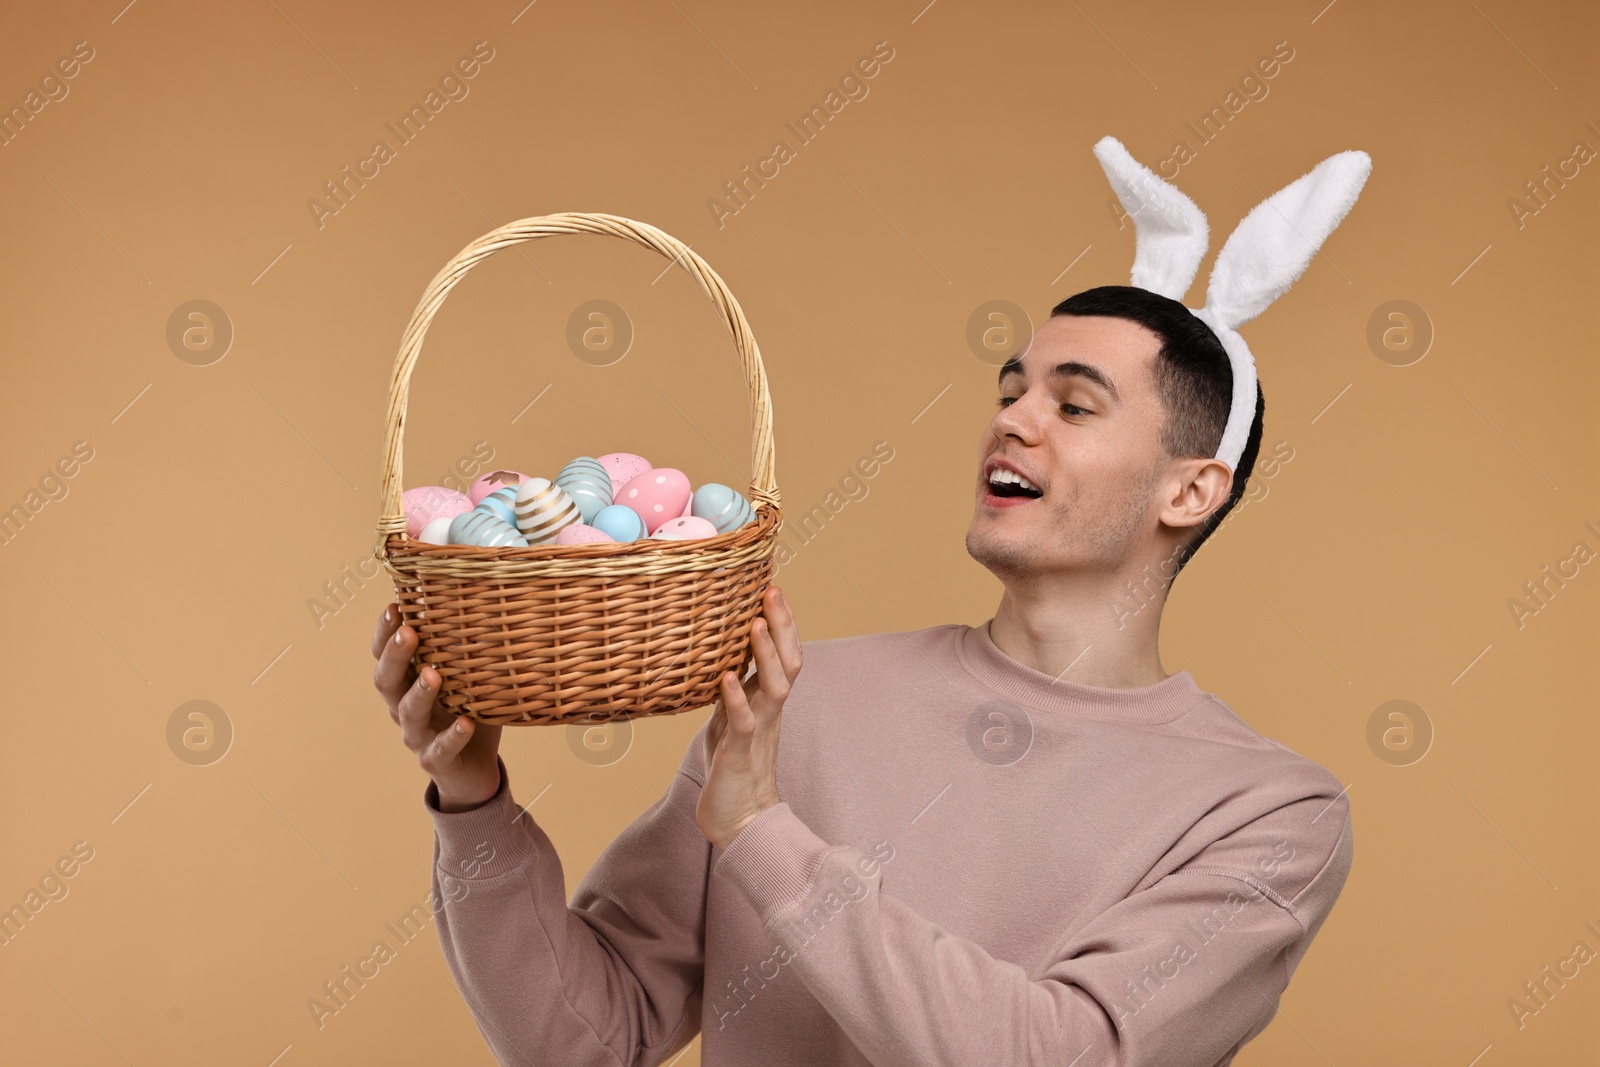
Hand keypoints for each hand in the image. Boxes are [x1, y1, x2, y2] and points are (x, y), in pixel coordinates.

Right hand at [372, 602, 503, 811]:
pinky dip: (453, 736)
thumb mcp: (468, 678)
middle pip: (387, 680)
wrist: (475, 771)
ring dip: (420, 692)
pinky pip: (440, 749)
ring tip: (433, 674)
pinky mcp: (435, 761)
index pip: (384, 655)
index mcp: (407, 683)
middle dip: (395, 655)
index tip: (393, 606)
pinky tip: (466, 723)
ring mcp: (417, 736)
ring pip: (408, 714)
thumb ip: (468, 649)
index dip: (384, 633)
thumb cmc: (469, 712)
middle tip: (408, 633)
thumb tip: (487, 600)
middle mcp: (403, 707)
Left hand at [697, 586, 802, 850]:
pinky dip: (735, 699)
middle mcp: (768, 713)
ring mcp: (757, 732)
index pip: (784, 656)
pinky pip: (743, 723)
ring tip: (754, 624)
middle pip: (787, 663)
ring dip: (764, 655)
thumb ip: (733, 693)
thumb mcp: (730, 721)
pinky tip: (725, 677)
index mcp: (767, 703)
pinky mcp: (739, 754)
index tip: (774, 589)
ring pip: (772, 688)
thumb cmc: (732, 771)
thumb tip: (722, 662)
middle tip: (773, 591)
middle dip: (782, 626)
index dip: (783, 624)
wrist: (739, 823)